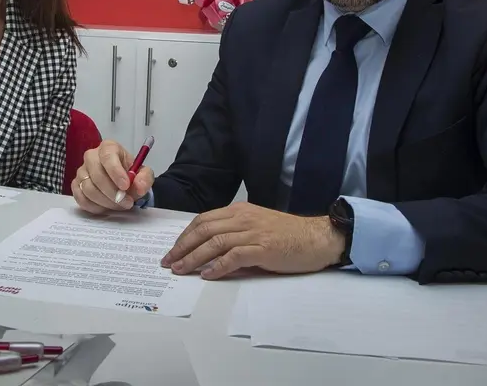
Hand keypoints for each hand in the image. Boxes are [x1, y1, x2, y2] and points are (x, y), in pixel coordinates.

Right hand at [71, 139, 153, 213]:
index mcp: (109, 147)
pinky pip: (81, 198)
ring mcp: (81, 171)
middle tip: (126, 202)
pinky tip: (106, 207)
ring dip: (105, 201)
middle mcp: (92, 156)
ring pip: (88, 188)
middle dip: (112, 192)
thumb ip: (145, 178)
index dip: (116, 172)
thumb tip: (138, 186)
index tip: (125, 186)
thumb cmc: (130, 175)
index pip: (108, 156)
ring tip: (119, 205)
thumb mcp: (144, 174)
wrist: (122, 183)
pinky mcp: (76, 185)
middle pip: (96, 174)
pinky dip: (94, 206)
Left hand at [161, 202, 344, 279]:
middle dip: (182, 246)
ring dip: (194, 257)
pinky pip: (234, 256)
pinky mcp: (263, 249)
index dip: (185, 235)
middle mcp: (243, 218)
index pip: (203, 220)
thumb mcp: (258, 226)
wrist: (318, 237)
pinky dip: (218, 266)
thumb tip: (210, 252)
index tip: (173, 249)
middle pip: (203, 230)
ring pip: (214, 243)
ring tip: (181, 270)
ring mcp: (253, 232)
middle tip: (168, 261)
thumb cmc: (289, 234)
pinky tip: (207, 275)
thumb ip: (236, 234)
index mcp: (240, 211)